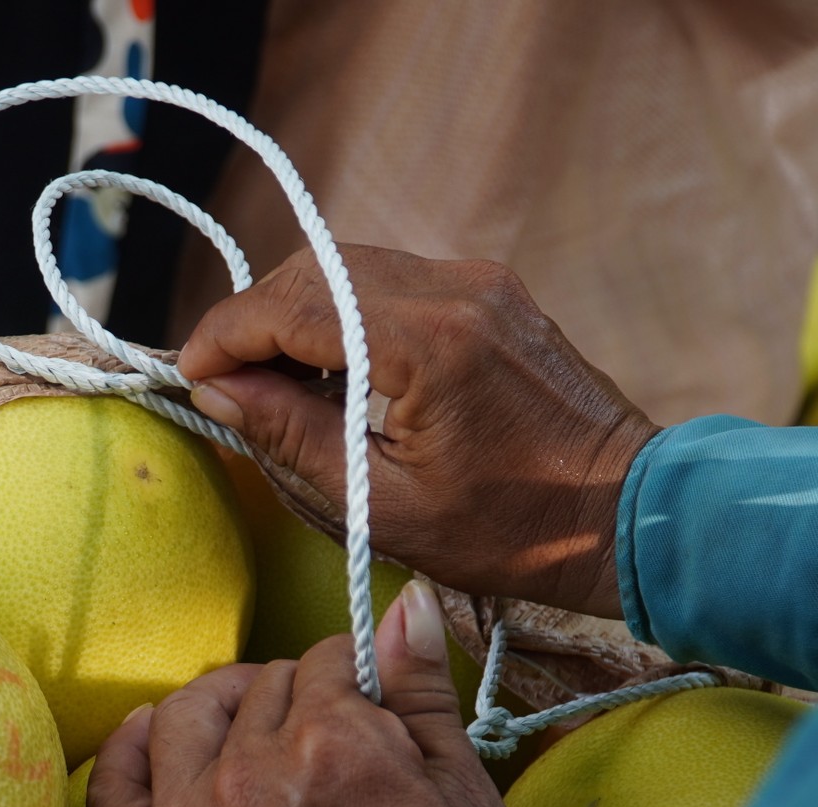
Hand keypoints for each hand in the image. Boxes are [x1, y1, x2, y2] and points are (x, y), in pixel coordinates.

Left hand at [88, 581, 523, 806]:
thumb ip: (428, 703)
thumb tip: (407, 607)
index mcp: (335, 742)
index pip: (333, 660)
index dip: (360, 677)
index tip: (375, 708)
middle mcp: (248, 767)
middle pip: (262, 685)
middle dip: (299, 695)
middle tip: (327, 737)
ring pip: (184, 714)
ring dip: (220, 705)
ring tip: (249, 730)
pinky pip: (110, 785)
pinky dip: (128, 749)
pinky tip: (151, 741)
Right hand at [179, 245, 658, 619]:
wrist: (627, 513)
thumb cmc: (511, 530)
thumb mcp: (381, 503)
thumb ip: (290, 434)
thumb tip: (216, 391)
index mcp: (426, 341)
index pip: (291, 305)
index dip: (224, 336)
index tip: (189, 376)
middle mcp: (453, 288)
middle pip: (314, 267)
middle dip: (253, 318)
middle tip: (222, 382)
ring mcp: (477, 281)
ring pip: (348, 265)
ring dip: (295, 314)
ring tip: (272, 384)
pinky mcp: (490, 291)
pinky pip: (390, 281)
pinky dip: (343, 315)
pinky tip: (332, 374)